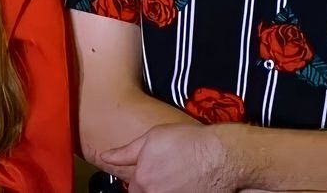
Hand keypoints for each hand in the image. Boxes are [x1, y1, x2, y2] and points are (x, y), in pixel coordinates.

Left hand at [99, 123, 235, 192]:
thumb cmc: (188, 142)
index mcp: (141, 180)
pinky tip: (188, 184)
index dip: (142, 182)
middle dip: (154, 187)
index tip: (154, 175)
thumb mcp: (152, 138)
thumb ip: (125, 152)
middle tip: (169, 175)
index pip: (133, 190)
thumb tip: (105, 157)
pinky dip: (180, 192)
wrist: (221, 155)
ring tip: (180, 179)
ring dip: (166, 189)